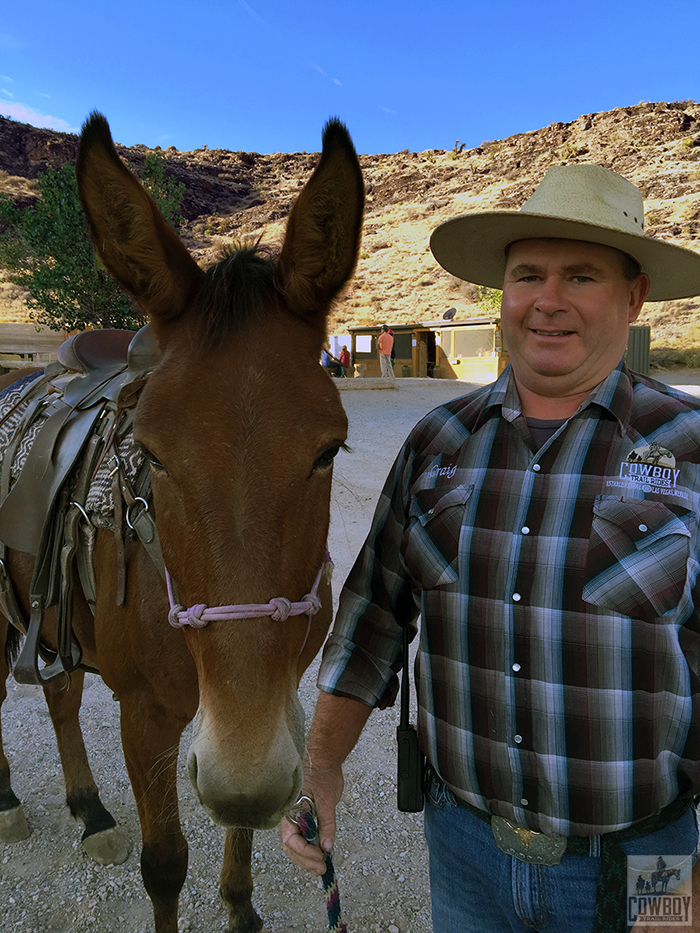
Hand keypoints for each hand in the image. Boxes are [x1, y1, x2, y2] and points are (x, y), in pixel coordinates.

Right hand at [280, 761, 343, 875]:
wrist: (325, 759)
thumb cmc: (323, 775)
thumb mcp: (326, 799)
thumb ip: (326, 823)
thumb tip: (327, 847)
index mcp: (289, 810)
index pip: (291, 839)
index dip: (304, 852)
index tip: (320, 857)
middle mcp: (289, 817)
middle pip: (291, 847)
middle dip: (306, 860)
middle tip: (322, 868)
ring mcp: (296, 819)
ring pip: (296, 846)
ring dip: (308, 859)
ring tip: (322, 867)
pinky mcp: (304, 819)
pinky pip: (303, 839)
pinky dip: (311, 850)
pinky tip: (320, 856)